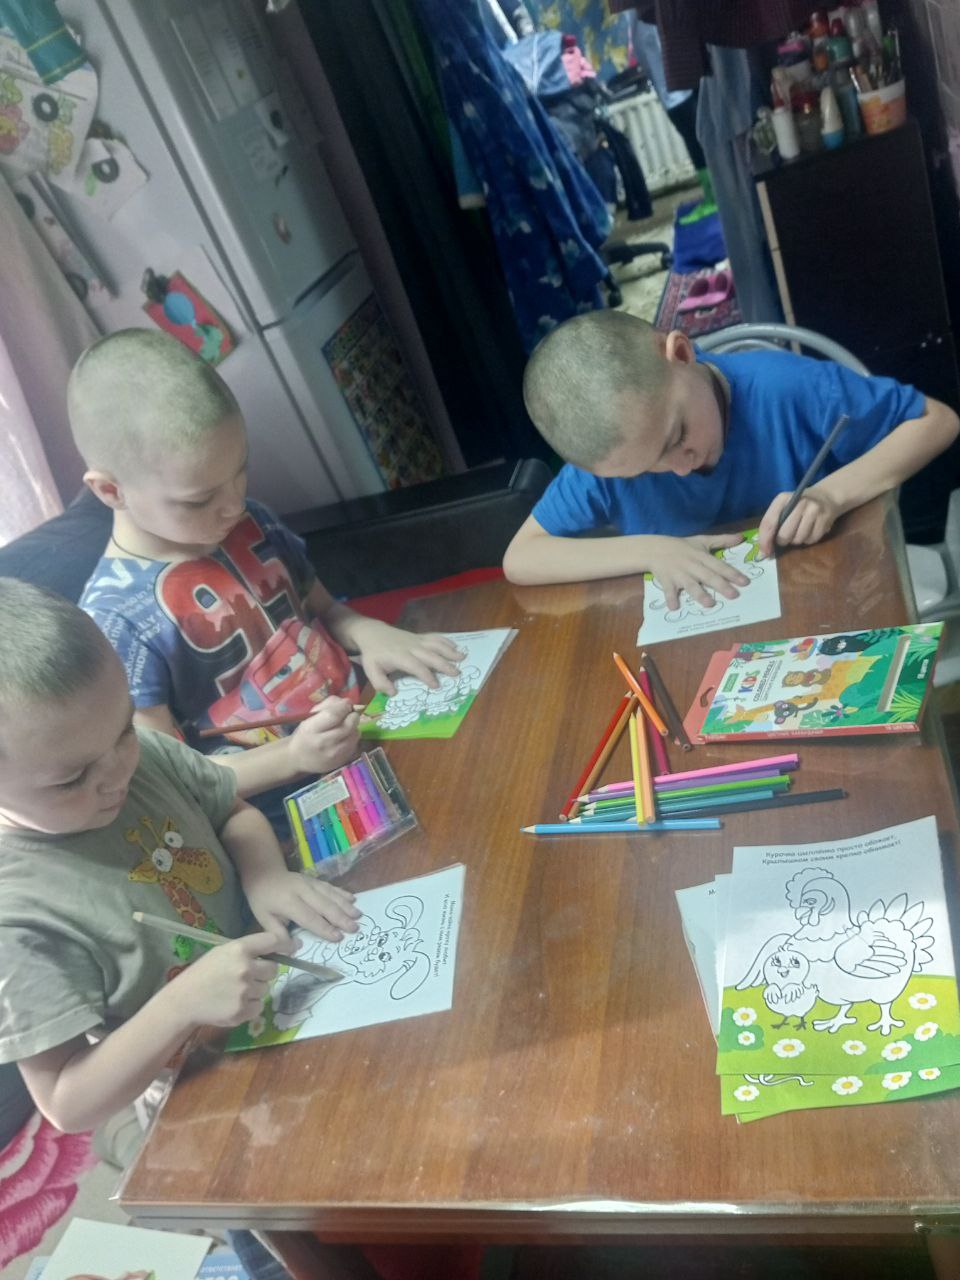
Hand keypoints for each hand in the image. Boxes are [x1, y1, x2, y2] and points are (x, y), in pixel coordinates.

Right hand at [175, 931, 294, 1027]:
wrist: (185, 1000)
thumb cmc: (203, 972)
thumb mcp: (222, 952)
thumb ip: (247, 950)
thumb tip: (277, 948)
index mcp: (239, 949)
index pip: (272, 941)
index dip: (285, 944)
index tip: (294, 947)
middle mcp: (245, 968)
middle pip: (273, 970)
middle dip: (264, 973)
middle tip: (247, 976)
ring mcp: (245, 991)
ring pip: (266, 989)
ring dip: (256, 990)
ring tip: (235, 990)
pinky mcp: (242, 1011)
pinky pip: (259, 1006)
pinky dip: (250, 1006)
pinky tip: (234, 1002)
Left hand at [243, 868, 360, 941]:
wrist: (263, 872)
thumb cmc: (262, 899)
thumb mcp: (263, 919)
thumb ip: (278, 934)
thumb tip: (294, 948)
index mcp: (288, 902)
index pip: (309, 917)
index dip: (324, 928)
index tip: (338, 937)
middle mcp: (302, 891)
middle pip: (324, 905)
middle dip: (341, 917)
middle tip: (355, 928)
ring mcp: (309, 883)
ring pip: (330, 895)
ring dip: (345, 905)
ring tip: (358, 915)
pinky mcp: (314, 879)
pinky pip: (330, 887)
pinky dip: (342, 893)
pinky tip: (352, 899)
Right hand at [285, 697, 359, 774]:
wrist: (299, 758)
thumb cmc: (306, 733)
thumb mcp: (310, 716)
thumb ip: (328, 705)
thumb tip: (346, 702)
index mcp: (312, 728)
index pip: (334, 715)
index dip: (344, 706)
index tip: (346, 703)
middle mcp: (324, 742)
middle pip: (348, 725)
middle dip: (353, 715)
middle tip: (350, 713)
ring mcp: (334, 754)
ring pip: (355, 734)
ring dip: (354, 727)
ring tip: (346, 725)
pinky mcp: (342, 760)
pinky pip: (355, 744)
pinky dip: (353, 737)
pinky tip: (345, 736)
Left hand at [355, 621, 463, 696]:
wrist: (373, 633)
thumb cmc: (373, 655)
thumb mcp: (371, 670)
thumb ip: (380, 683)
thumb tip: (393, 693)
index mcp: (400, 657)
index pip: (416, 667)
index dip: (427, 676)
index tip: (436, 686)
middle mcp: (411, 648)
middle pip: (431, 655)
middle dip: (444, 664)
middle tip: (457, 674)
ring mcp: (417, 641)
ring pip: (435, 644)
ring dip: (450, 651)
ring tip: (463, 658)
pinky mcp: (419, 637)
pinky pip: (434, 637)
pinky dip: (446, 641)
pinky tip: (455, 646)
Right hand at [647, 533, 749, 610]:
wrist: (655, 548)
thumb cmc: (681, 546)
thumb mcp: (702, 541)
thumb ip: (722, 540)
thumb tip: (741, 538)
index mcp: (702, 556)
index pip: (719, 566)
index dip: (733, 574)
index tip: (745, 582)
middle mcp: (692, 566)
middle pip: (708, 576)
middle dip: (721, 586)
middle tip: (734, 595)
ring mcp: (679, 574)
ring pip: (691, 585)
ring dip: (699, 594)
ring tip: (709, 604)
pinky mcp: (666, 581)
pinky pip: (669, 591)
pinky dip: (671, 598)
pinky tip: (674, 607)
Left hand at [759, 489, 840, 556]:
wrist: (825, 496)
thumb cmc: (798, 506)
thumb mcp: (783, 508)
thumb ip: (772, 525)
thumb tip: (764, 552)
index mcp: (783, 498)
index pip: (769, 523)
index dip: (765, 540)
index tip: (764, 552)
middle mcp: (799, 502)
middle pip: (784, 535)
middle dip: (782, 541)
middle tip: (785, 538)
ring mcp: (814, 510)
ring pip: (798, 539)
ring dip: (796, 541)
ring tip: (799, 531)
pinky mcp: (825, 519)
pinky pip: (811, 540)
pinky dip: (808, 540)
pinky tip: (810, 530)